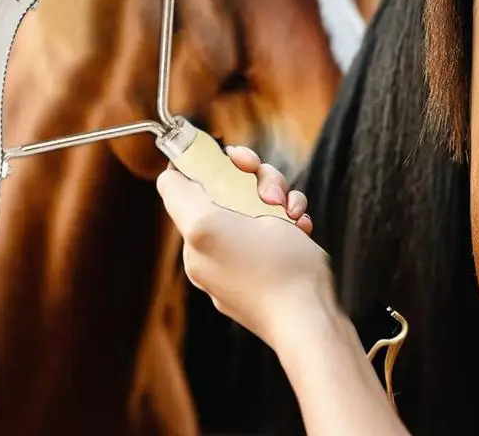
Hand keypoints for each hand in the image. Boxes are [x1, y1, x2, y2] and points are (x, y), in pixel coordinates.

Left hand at [156, 145, 336, 350]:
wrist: (310, 318)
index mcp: (196, 238)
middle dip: (256, 181)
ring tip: (291, 214)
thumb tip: (168, 177)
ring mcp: (244, 260)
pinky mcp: (268, 268)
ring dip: (279, 200)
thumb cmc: (272, 269)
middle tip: (272, 195)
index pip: (187, 185)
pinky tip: (301, 229)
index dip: (208, 165)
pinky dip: (289, 223)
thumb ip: (181, 198)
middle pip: (228, 189)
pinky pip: (275, 229)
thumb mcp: (213, 226)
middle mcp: (213, 250)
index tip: (235, 160)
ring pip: (258, 204)